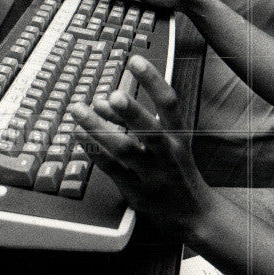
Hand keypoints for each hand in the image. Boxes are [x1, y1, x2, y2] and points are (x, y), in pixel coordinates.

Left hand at [71, 55, 213, 237]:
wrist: (193, 214)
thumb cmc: (177, 171)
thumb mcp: (167, 142)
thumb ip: (134, 121)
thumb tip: (103, 101)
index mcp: (178, 135)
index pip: (169, 102)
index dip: (152, 80)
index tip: (135, 60)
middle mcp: (167, 153)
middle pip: (150, 128)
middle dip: (131, 110)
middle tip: (112, 94)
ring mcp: (152, 174)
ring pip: (125, 150)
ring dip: (99, 129)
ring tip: (80, 111)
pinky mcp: (137, 191)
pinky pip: (113, 170)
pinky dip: (95, 152)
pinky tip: (80, 138)